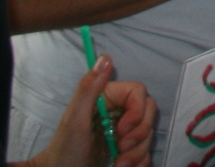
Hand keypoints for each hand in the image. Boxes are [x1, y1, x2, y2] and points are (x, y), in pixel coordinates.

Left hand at [24, 55, 155, 166]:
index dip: (137, 111)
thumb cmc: (65, 151)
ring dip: (137, 153)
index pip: (138, 92)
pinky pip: (146, 152)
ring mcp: (124, 132)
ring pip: (149, 134)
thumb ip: (88, 90)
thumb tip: (105, 58)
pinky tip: (121, 166)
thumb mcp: (75, 121)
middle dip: (139, 135)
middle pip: (148, 112)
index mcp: (106, 99)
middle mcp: (118, 112)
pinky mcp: (129, 150)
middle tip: (121, 149)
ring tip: (118, 164)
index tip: (122, 130)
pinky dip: (138, 162)